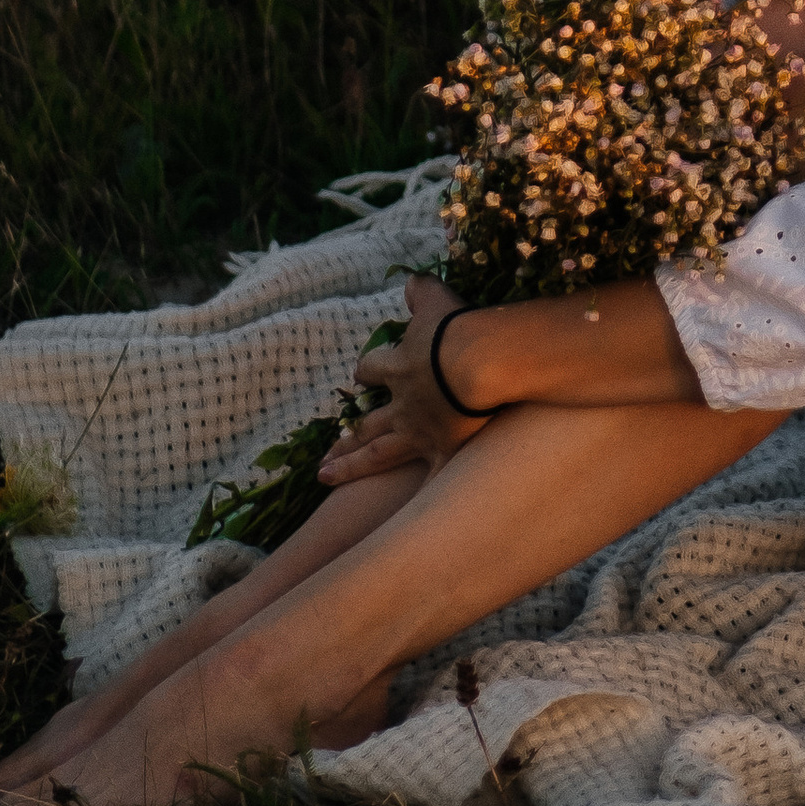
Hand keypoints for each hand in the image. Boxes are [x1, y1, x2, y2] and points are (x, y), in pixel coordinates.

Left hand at [318, 274, 496, 485]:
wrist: (480, 361)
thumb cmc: (459, 328)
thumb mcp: (436, 299)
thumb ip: (420, 291)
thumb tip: (410, 281)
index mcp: (400, 367)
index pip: (373, 369)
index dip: (366, 372)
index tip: (361, 377)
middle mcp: (401, 404)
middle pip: (364, 422)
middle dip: (344, 437)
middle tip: (324, 453)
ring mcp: (418, 431)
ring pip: (376, 453)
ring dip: (351, 466)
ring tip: (327, 478)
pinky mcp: (443, 450)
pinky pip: (428, 481)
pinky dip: (419, 501)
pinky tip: (406, 523)